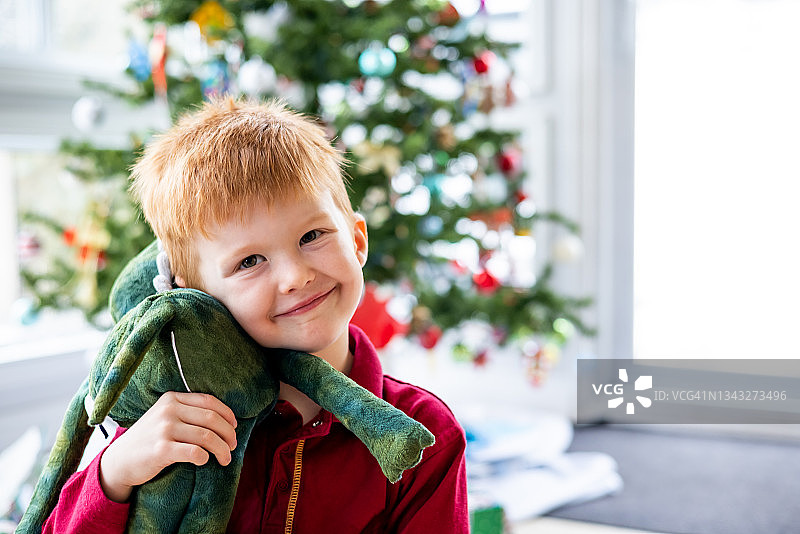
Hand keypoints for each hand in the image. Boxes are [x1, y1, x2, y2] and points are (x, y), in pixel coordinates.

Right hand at [99, 391, 237, 502]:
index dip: (227, 414)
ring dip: (222, 449)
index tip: (235, 427)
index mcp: (171, 399)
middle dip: (228, 433)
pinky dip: (205, 457)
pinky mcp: (161, 450)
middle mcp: (168, 410)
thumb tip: (225, 421)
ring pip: (207, 436)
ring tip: (225, 459)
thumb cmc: (149, 439)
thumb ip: (188, 412)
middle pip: (211, 419)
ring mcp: (164, 429)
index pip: (209, 401)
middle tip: (234, 446)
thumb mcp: (164, 417)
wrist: (119, 461)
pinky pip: (194, 452)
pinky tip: (205, 461)